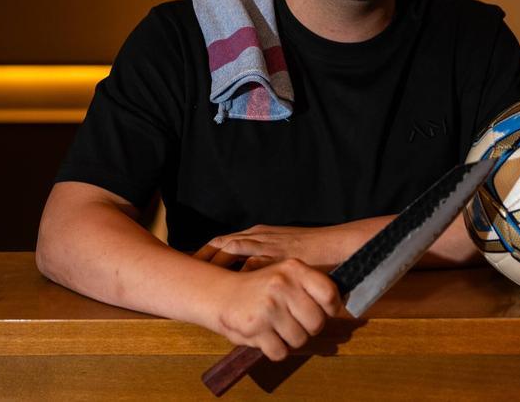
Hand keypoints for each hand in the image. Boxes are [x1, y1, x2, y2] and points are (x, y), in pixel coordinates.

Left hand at [194, 224, 349, 270]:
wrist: (338, 246)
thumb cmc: (315, 250)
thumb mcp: (285, 249)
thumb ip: (267, 258)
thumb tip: (252, 275)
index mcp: (259, 234)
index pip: (225, 242)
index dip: (206, 254)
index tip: (189, 265)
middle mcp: (259, 236)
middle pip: (221, 244)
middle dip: (201, 257)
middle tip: (181, 270)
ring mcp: (267, 245)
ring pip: (230, 249)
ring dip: (212, 262)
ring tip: (194, 277)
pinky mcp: (276, 256)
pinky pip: (250, 265)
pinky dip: (236, 274)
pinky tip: (225, 286)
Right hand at [208, 258, 345, 360]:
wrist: (220, 294)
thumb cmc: (261, 287)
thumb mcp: (286, 274)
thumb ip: (311, 285)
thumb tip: (342, 303)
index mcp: (293, 268)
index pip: (329, 294)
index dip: (331, 308)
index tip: (325, 311)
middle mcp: (282, 285)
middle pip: (317, 322)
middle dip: (310, 328)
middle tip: (298, 322)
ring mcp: (268, 308)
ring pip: (300, 339)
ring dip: (292, 339)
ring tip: (280, 328)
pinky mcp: (255, 329)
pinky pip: (280, 352)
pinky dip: (276, 350)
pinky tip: (268, 337)